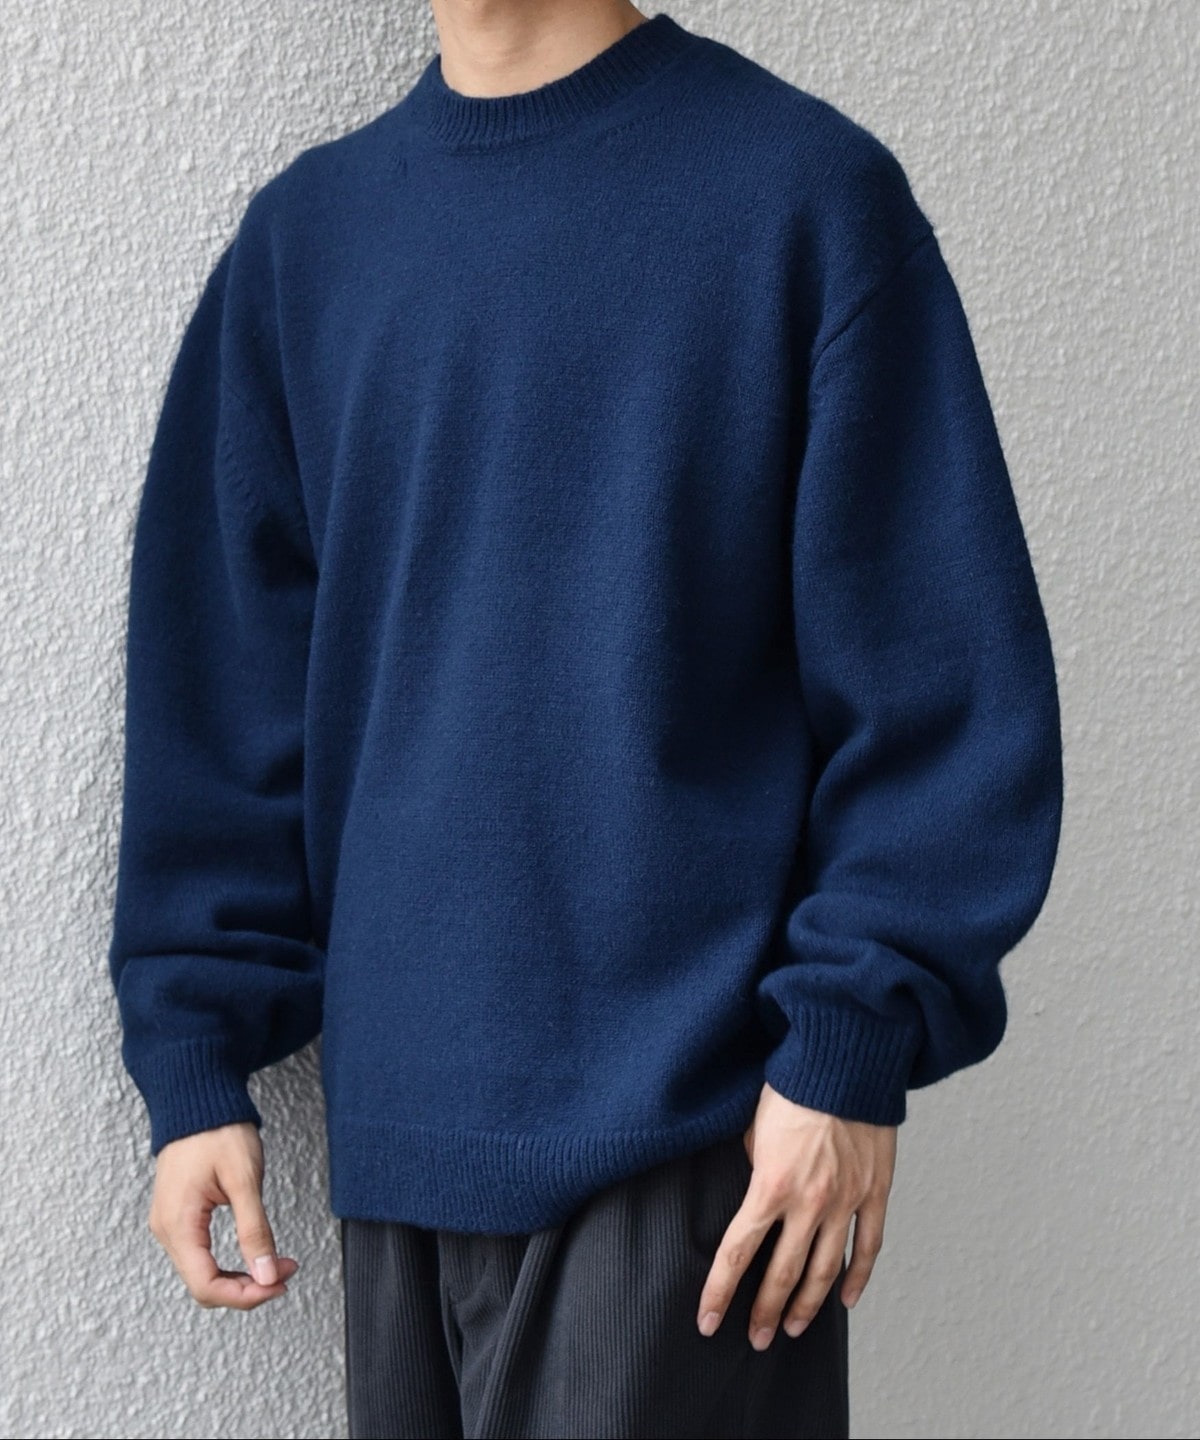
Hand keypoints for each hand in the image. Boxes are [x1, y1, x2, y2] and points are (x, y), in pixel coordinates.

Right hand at [148, 1120, 299, 1309]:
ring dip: (240, 1277)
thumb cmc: (218, 1131)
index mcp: (178, 1225)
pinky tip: (254, 1255)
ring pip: (202, 1273)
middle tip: (286, 1273)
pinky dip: (228, 1262)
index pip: (206, 1286)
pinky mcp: (178, 1217)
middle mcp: (167, 1231)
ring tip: (276, 1265)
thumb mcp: (244, 1179)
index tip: (280, 1284)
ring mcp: (170, 1224)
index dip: (245, 1295)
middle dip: (247, 1288)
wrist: (197, 1100)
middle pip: (204, 1285)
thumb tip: (266, 1275)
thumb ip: (254, 1230)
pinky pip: (200, 1255)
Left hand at [696, 1081, 895, 1347]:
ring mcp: (846, 1201)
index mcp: (770, 1186)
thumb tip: (754, 1196)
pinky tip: (846, 1300)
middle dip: (765, 1311)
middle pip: (782, 1273)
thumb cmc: (792, 1086)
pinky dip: (858, 1277)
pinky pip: (868, 1246)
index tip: (707, 1321)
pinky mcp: (874, 1192)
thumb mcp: (753, 1128)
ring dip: (807, 1305)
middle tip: (755, 1339)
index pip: (736, 1253)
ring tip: (792, 1329)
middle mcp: (809, 1202)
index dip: (719, 1291)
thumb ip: (753, 1169)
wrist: (844, 1060)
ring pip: (825, 1270)